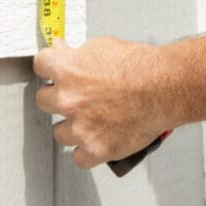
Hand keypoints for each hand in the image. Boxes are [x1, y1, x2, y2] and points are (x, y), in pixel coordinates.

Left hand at [33, 36, 173, 168]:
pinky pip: (79, 158)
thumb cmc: (141, 67)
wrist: (165, 88)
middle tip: (75, 97)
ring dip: (72, 127)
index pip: (40, 64)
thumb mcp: (104, 47)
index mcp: (67, 70)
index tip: (52, 70)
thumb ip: (78, 53)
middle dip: (57, 98)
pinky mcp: (95, 149)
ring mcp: (80, 127)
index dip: (48, 67)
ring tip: (91, 121)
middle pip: (43, 100)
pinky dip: (87, 152)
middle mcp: (68, 99)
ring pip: (59, 132)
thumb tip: (64, 50)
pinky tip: (97, 142)